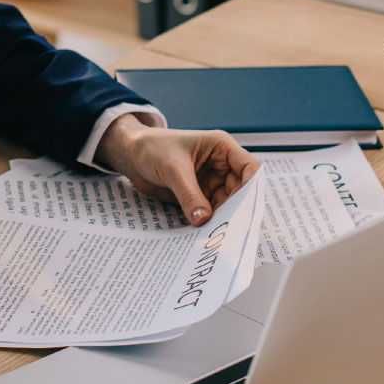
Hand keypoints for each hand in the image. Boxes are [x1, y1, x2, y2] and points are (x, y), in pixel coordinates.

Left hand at [95, 114, 259, 225]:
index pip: (248, 168)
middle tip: (231, 230)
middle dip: (237, 209)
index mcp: (221, 148)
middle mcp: (220, 165)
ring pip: (227, 204)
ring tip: (218, 236)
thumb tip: (204, 219)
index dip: (252, 188)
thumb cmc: (152, 148)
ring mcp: (210, 181)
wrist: (130, 155)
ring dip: (223, 218)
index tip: (247, 208)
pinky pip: (210, 211)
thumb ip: (189, 195)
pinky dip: (209, 222)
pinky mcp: (199, 195)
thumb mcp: (173, 170)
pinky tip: (206, 234)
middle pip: (240, 191)